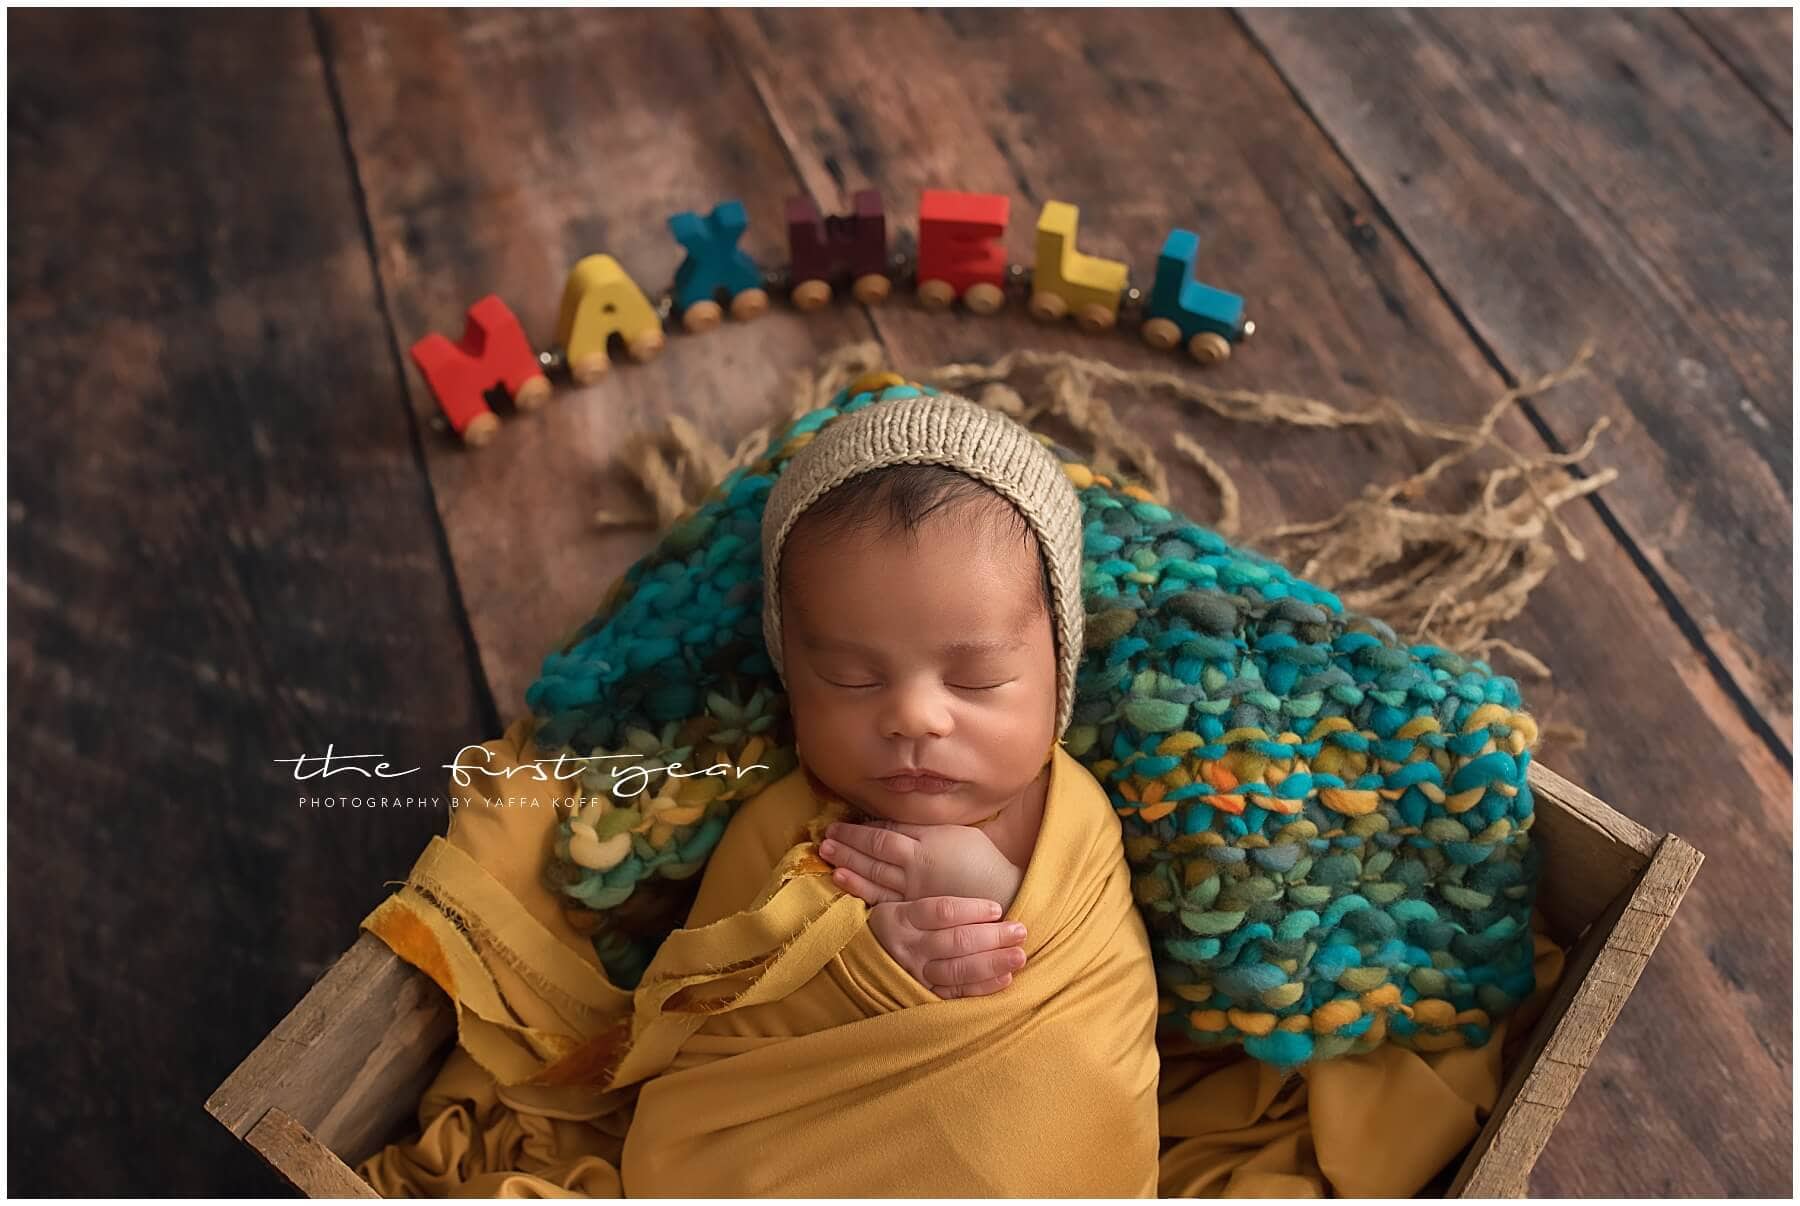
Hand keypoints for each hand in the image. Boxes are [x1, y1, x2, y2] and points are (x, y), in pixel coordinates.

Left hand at [820, 820, 1023, 912]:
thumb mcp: (955, 832)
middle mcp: (915, 866)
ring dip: (848, 863)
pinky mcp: (914, 909)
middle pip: (873, 852)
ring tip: (827, 858)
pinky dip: (860, 888)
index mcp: (925, 843)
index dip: (860, 830)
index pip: (884, 833)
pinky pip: (882, 897)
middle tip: (824, 839)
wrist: (1001, 896)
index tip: (840, 825)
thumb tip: (892, 821)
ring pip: (873, 875)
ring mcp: (912, 890)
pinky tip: (844, 881)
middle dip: (847, 844)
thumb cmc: (981, 859)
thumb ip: (923, 827)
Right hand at [866, 897, 1028, 998]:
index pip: (940, 911)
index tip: (997, 908)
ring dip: (992, 962)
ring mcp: (914, 973)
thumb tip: (973, 864)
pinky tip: (1004, 978)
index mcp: (901, 916)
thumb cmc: (895, 922)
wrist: (858, 959)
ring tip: (1019, 955)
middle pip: (954, 940)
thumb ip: (927, 889)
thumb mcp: (899, 900)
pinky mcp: (922, 994)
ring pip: (957, 969)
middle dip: (992, 937)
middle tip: (1020, 931)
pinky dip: (982, 986)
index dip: (971, 910)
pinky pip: (955, 992)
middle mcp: (907, 945)